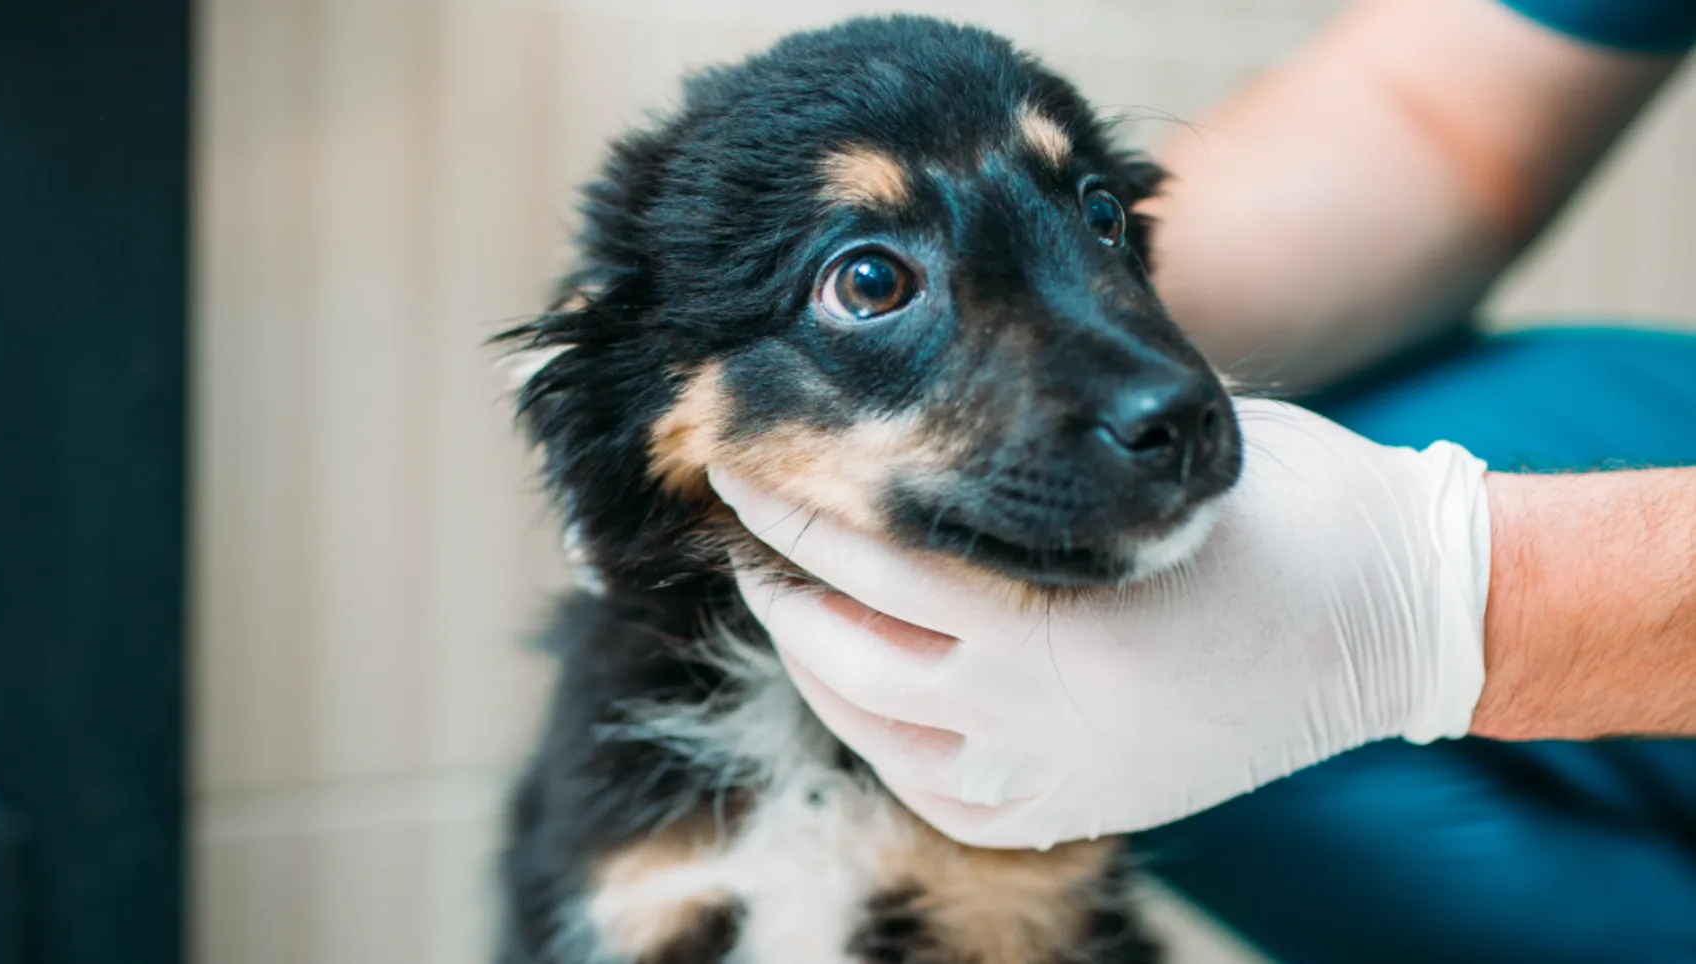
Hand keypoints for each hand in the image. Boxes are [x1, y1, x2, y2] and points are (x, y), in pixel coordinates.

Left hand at [712, 398, 1491, 848]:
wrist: (1403, 622)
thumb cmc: (1288, 507)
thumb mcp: (1163, 453)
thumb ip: (1046, 455)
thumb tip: (933, 400)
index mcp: (1055, 602)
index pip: (869, 549)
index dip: (788, 505)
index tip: (735, 459)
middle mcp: (1038, 701)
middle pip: (845, 646)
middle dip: (773, 582)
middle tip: (737, 528)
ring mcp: (1057, 768)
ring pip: (876, 729)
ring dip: (812, 661)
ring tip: (783, 601)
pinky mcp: (1082, 807)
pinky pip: (941, 792)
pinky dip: (884, 742)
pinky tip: (863, 690)